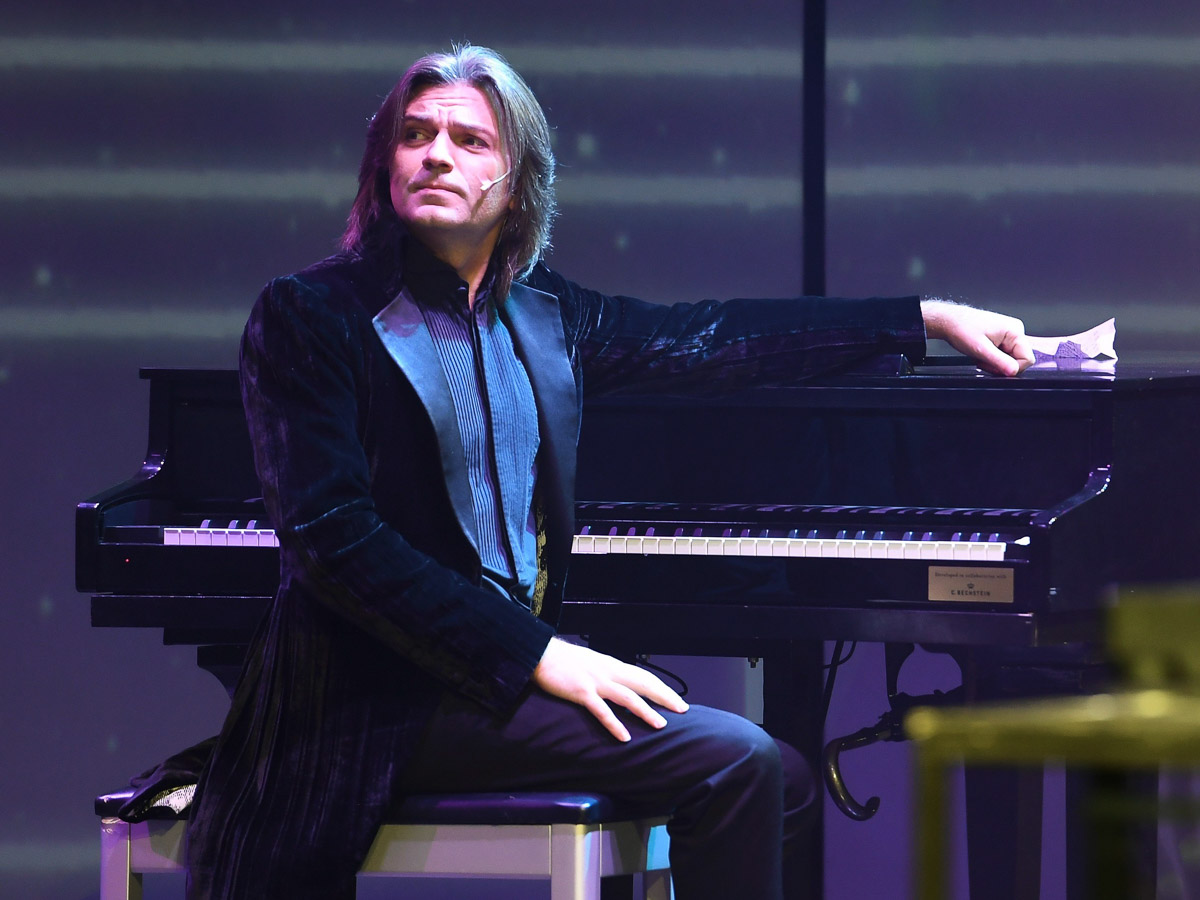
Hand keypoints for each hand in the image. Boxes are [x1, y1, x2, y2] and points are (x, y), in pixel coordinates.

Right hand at [532, 638, 688, 741]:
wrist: (540, 653)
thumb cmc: (564, 661)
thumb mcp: (591, 664)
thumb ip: (605, 674)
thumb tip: (620, 685)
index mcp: (611, 665)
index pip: (643, 676)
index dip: (661, 687)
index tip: (677, 699)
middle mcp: (608, 671)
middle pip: (643, 684)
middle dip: (665, 697)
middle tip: (683, 710)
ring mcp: (595, 682)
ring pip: (628, 697)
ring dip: (646, 711)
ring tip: (661, 725)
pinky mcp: (581, 692)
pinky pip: (602, 711)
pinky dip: (615, 724)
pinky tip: (625, 737)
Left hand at [921, 299, 1033, 375]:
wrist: (950, 321)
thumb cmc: (962, 329)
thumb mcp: (981, 349)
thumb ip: (1000, 361)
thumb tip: (1014, 371)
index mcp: (1015, 331)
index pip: (1027, 359)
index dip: (1011, 368)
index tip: (994, 367)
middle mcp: (1015, 330)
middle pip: (1019, 359)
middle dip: (1001, 365)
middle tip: (984, 361)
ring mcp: (1009, 333)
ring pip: (1010, 358)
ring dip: (996, 362)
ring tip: (981, 355)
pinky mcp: (1002, 336)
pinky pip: (1004, 354)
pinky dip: (993, 358)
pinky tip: (982, 353)